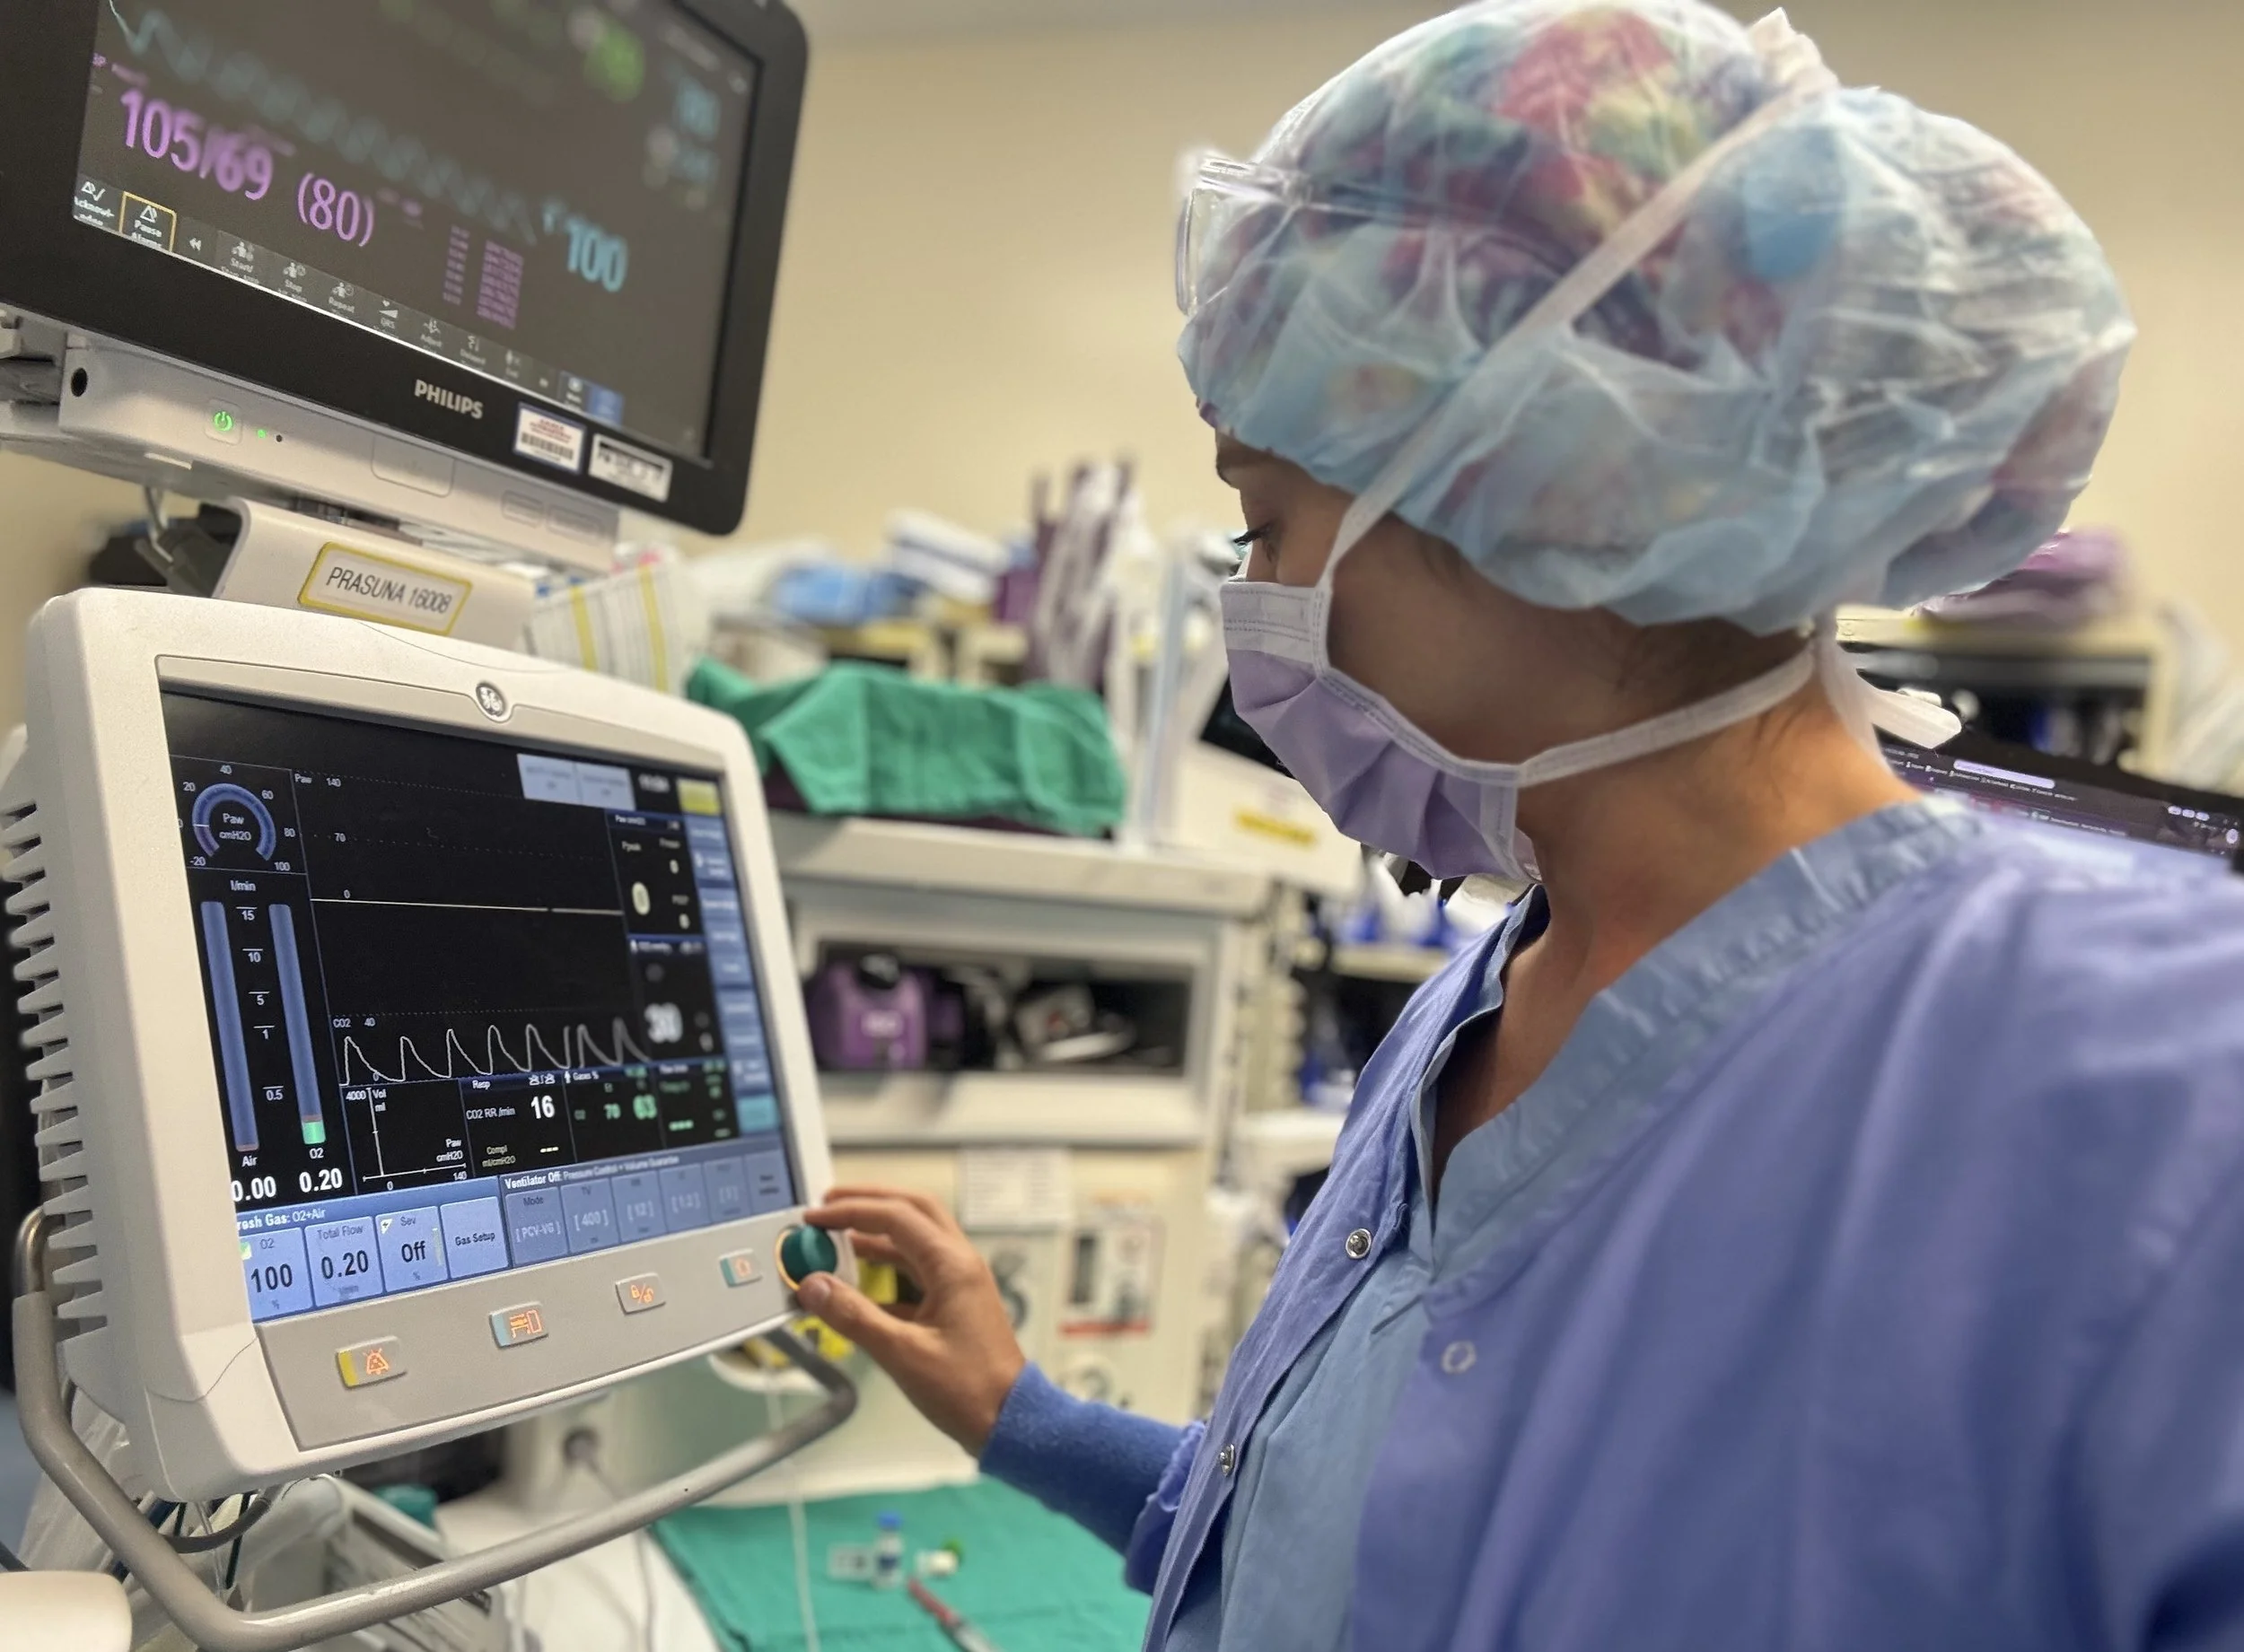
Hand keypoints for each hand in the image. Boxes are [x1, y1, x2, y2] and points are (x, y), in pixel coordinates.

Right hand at [798, 1187, 1026, 1456]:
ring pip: (914, 1240)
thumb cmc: (966, 1389)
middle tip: (829, 1205)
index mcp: (952, 1265)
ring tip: (836, 1237)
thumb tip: (813, 1286)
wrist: (1009, 1421)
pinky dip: (884, 1267)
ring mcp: (958, 1282)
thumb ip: (854, 1316)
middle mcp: (958, 1263)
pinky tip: (856, 1283)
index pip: (896, 1217)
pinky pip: (915, 1271)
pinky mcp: (953, 1303)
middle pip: (913, 1211)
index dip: (850, 1211)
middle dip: (869, 1202)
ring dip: (875, 1233)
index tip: (813, 1218)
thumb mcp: (902, 1354)